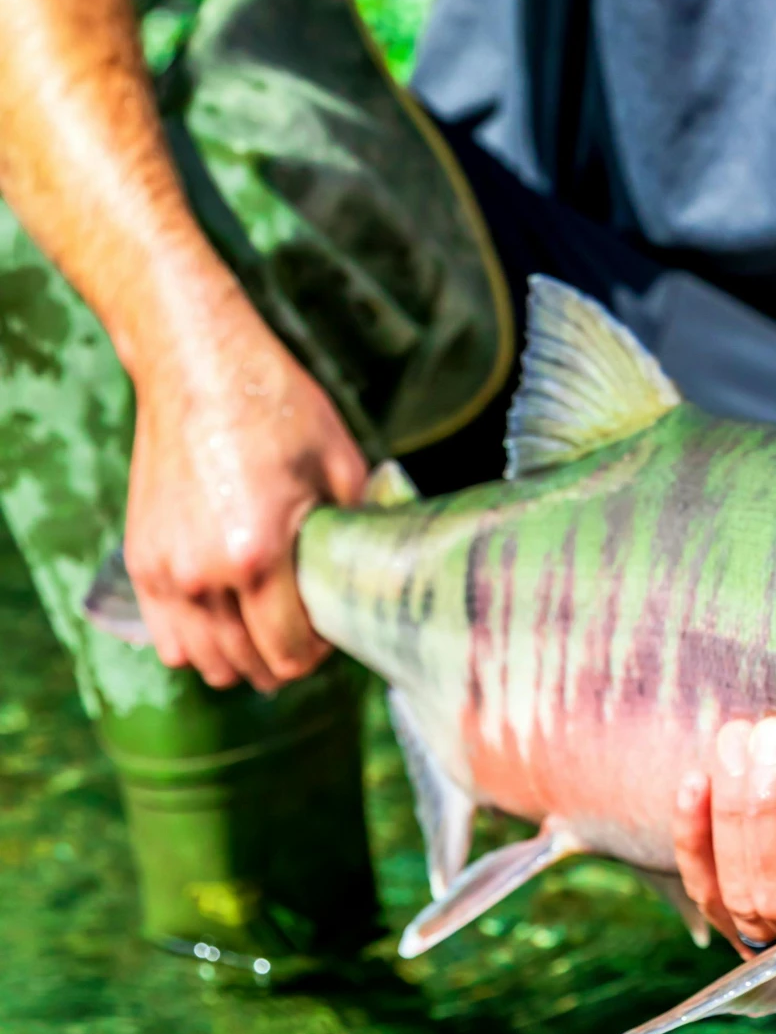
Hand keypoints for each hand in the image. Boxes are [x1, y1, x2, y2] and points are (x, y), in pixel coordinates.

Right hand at [124, 283, 368, 692]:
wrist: (196, 367)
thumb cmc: (277, 408)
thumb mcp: (342, 465)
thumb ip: (359, 531)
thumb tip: (378, 577)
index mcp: (259, 553)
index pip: (291, 651)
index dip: (320, 653)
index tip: (333, 629)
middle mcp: (205, 573)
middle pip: (248, 666)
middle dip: (285, 661)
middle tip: (308, 631)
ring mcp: (165, 571)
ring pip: (204, 662)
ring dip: (241, 658)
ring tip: (268, 629)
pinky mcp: (140, 561)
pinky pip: (165, 639)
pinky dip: (197, 645)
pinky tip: (226, 621)